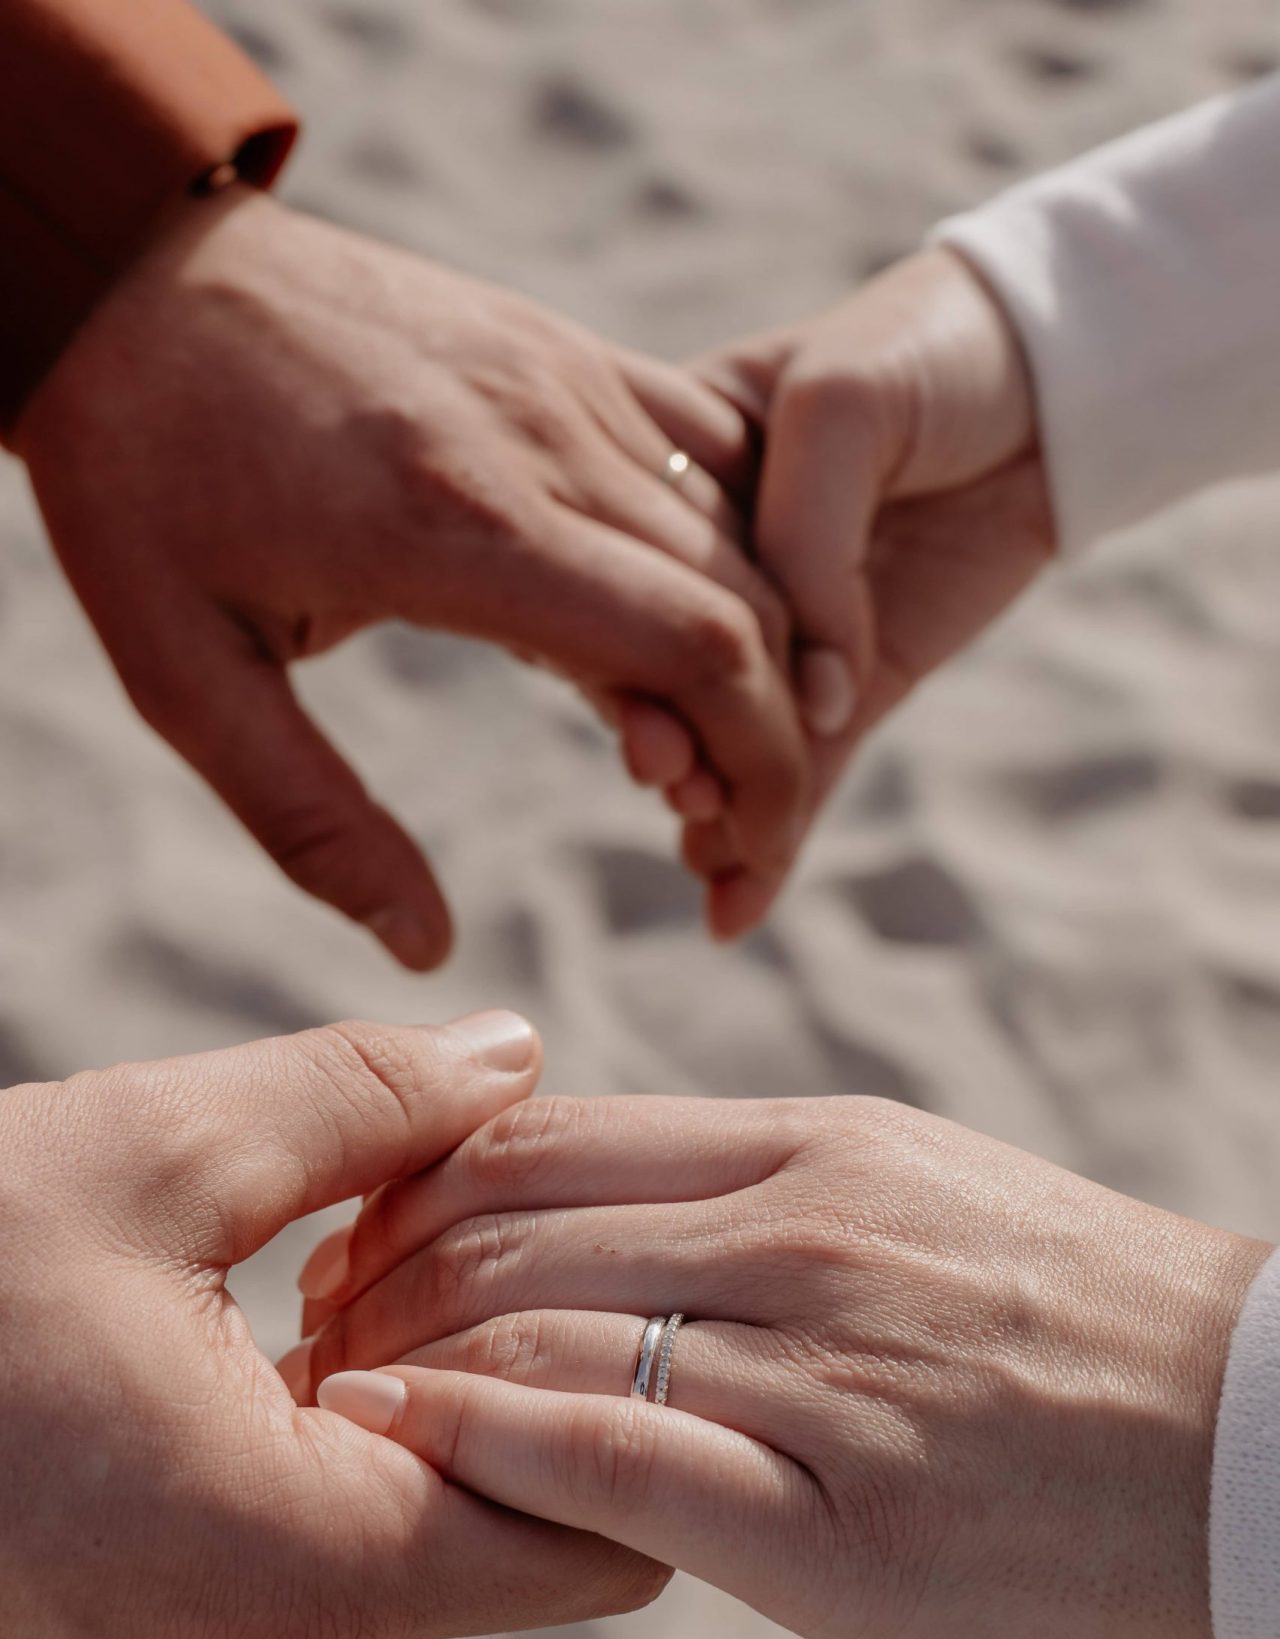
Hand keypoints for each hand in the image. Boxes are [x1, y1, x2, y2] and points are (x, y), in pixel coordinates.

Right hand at [0, 1015, 661, 1638]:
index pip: (597, 1528)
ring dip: (431, 1398)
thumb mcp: (143, 1152)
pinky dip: (347, 1441)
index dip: (627, 1384)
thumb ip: (360, 1102)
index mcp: (295, 1569)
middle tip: (504, 1226)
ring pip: (422, 1541)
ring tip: (380, 1260)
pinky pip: (323, 1553)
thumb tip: (515, 1052)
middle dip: (535, 1376)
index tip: (616, 1261)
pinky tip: (297, 1321)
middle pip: (517, 1534)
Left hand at [15, 186, 805, 967]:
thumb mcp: (187, 676)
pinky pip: (705, 445)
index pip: (697, 646)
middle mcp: (541, 441)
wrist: (128, 276)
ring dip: (764, 649)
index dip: (759, 764)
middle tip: (741, 832)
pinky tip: (708, 620)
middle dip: (778, 734)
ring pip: (741, 526)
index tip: (747, 854)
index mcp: (458, 530)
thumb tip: (424, 946)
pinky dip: (739, 543)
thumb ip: (312, 821)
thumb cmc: (143, 481)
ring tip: (714, 751)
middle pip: (748, 598)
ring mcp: (563, 379)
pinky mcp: (561, 348)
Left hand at [296, 1093, 1263, 1638]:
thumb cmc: (1094, 1337)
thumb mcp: (924, 1206)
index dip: (420, 1188)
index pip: (547, 1136)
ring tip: (332, 1412)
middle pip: (508, 1221)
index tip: (362, 1247)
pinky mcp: (835, 1518)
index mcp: (818, 1147)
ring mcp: (817, 1364)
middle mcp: (801, 1229)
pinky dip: (479, 1449)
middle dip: (376, 1277)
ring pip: (532, 1330)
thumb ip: (769, 1203)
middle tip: (315, 1335)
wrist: (1271, 1454)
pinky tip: (404, 1459)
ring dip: (398, 1367)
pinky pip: (607, 1459)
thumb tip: (615, 1226)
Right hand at [680, 247, 1055, 936]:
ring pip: (735, 735)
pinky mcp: (860, 683)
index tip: (637, 711)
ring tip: (706, 860)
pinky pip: (812, 768)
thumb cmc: (930, 348)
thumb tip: (814, 696)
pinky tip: (736, 900)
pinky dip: (779, 834)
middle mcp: (716, 562)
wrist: (1053, 368)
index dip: (622, 653)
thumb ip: (803, 536)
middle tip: (676, 791)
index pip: (626, 577)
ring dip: (714, 807)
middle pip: (668, 672)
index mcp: (679, 470)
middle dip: (669, 743)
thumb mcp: (841, 401)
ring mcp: (789, 631)